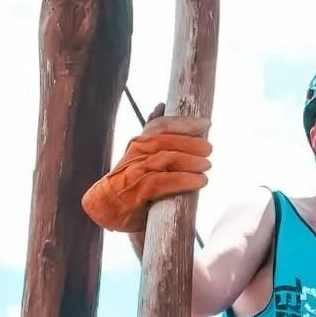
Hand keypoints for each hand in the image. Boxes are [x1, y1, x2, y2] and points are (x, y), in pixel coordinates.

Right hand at [80, 108, 211, 233]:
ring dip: (190, 161)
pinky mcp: (136, 192)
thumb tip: (160, 106)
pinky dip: (183, 180)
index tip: (205, 123)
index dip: (184, 122)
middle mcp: (135, 154)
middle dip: (190, 142)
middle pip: (165, 140)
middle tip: (208, 149)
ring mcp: (134, 172)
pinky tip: (198, 181)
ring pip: (165, 159)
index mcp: (138, 144)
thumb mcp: (140, 157)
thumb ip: (152, 135)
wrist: (106, 210)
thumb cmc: (128, 183)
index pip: (161, 126)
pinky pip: (162, 181)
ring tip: (206, 166)